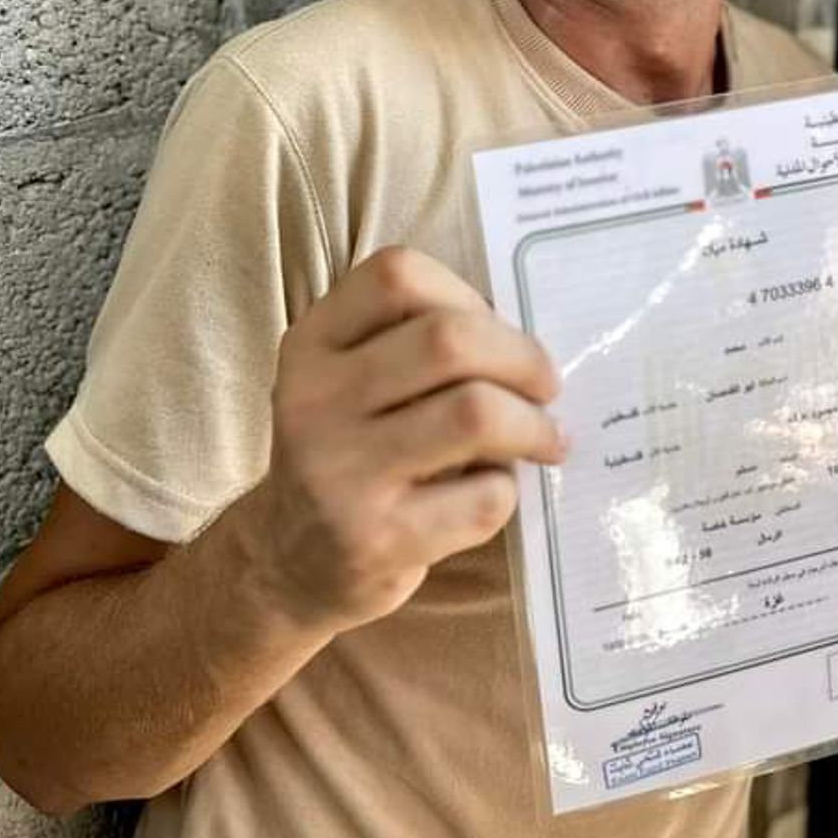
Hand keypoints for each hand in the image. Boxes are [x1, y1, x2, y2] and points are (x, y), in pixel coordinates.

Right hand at [250, 246, 565, 634]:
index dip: (467, 294)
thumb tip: (526, 342)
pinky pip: (483, 497)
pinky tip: (492, 493)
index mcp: (312, 345)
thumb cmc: (354, 453)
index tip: (496, 330)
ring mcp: (341, 473)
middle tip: (547, 386)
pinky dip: (507, 489)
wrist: (290, 562)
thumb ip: (418, 345)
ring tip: (545, 439)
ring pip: (476, 414)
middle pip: (450, 339)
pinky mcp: (378, 540)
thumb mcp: (354, 384)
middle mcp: (314, 400)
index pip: (397, 275)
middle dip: (523, 358)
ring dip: (532, 424)